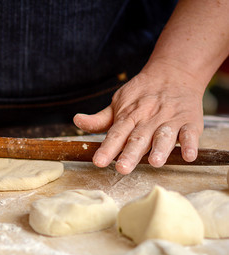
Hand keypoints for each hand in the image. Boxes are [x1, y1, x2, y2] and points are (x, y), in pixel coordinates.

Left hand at [74, 64, 204, 173]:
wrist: (174, 72)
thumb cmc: (141, 93)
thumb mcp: (117, 103)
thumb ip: (99, 119)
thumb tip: (76, 120)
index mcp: (129, 116)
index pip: (115, 134)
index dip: (106, 148)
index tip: (98, 162)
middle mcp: (148, 119)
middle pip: (138, 138)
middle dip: (130, 153)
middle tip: (123, 168)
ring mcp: (170, 120)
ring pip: (164, 136)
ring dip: (160, 149)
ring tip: (155, 162)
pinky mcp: (190, 121)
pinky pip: (190, 133)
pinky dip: (190, 144)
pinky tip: (189, 155)